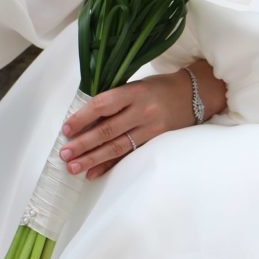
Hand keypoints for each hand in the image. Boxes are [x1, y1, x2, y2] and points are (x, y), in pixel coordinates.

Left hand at [59, 62, 226, 179]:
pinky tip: (93, 173)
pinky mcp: (156, 143)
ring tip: (74, 167)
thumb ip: (114, 100)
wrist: (193, 95)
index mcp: (134, 92)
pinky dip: (110, 166)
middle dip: (84, 144)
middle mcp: (143, 111)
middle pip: (108, 130)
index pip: (103, 104)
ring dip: (93, 159)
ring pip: (118, 147)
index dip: (83, 117)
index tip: (66, 129)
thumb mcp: (136, 85)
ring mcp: (151, 129)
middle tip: (64, 154)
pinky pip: (129, 157)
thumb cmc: (157, 88)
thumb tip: (83, 119)